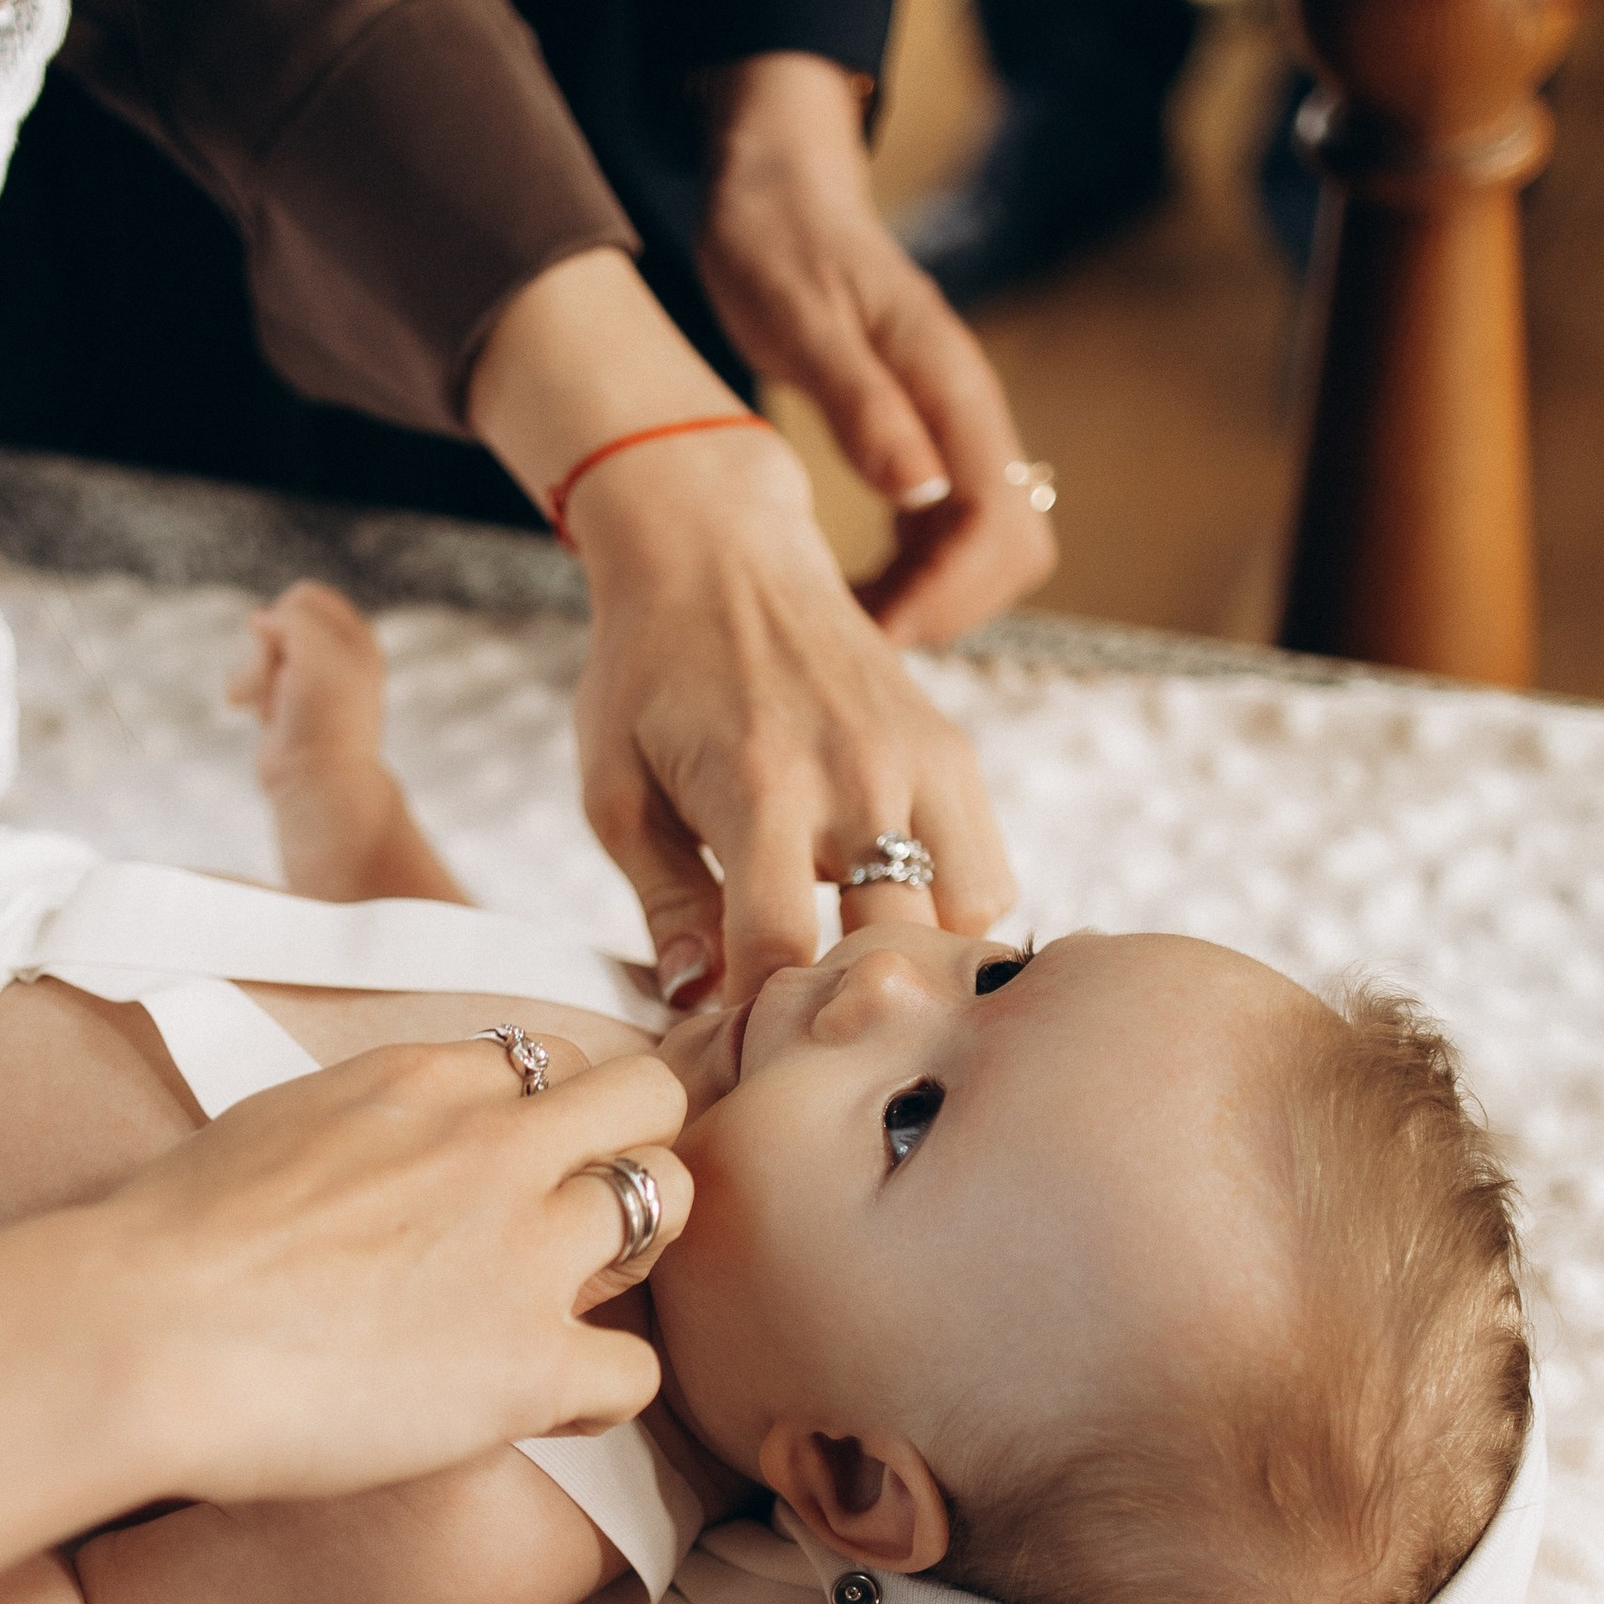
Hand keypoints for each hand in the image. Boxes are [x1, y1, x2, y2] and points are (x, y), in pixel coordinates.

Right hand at [0, 1037, 689, 1602]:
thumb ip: (355, 1127)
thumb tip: (363, 1160)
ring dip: (633, 1260)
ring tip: (571, 1308)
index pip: (547, 1059)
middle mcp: (491, 1147)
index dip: (549, 1115)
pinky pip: (637, 1369)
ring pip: (667, 1207)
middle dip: (636, 1150)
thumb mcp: (270, 1124)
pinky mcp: (528, 1363)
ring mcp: (522, 1252)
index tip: (522, 1164)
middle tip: (591, 1220)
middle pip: (646, 1099)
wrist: (142, 1331)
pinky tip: (549, 1406)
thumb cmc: (162, 1243)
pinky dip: (605, 1391)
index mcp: (421, 1080)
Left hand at [465, 248, 1015, 1013]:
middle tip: (799, 1042)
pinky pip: (987, 876)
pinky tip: (888, 928)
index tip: (731, 1051)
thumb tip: (696, 1001)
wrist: (721, 551)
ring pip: (962, 925)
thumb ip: (665, 900)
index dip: (759, 1025)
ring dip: (911, 970)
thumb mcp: (617, 790)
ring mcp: (918, 763)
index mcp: (760, 791)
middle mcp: (856, 778)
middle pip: (890, 954)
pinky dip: (951, 920)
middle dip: (844, 1015)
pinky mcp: (953, 753)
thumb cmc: (649, 674)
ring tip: (852, 985)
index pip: (784, 955)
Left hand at [695, 55, 1056, 646]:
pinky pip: (946, 532)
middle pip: (1011, 548)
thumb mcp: (803, 323)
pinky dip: (911, 574)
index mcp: (950, 386)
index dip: (945, 592)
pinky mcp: (926, 440)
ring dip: (930, 598)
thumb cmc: (779, 245)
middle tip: (857, 637)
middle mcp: (967, 413)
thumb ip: (862, 405)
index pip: (994, 521)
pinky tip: (852, 586)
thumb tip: (920, 491)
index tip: (873, 632)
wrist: (778, 190)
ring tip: (844, 620)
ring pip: (984, 548)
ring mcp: (952, 428)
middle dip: (948, 607)